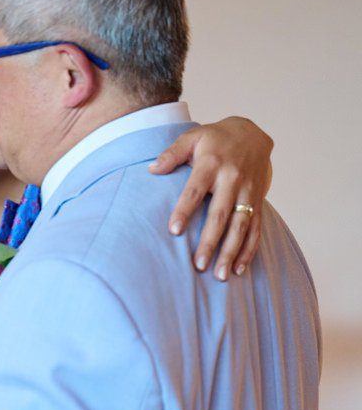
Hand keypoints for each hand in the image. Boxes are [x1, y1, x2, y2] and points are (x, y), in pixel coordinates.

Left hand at [149, 116, 272, 280]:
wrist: (253, 134)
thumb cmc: (215, 139)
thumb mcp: (191, 138)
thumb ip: (172, 153)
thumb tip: (152, 169)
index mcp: (212, 164)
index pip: (195, 191)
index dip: (185, 210)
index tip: (174, 231)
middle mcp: (233, 179)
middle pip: (220, 214)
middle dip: (210, 241)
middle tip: (198, 264)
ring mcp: (248, 192)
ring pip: (241, 226)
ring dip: (231, 252)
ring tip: (219, 275)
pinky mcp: (258, 201)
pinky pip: (256, 229)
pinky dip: (248, 250)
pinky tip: (238, 269)